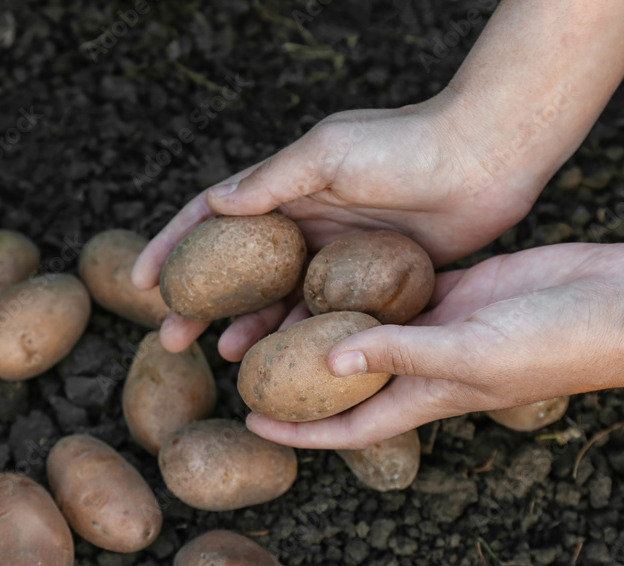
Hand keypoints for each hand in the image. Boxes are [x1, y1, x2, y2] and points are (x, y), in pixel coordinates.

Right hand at [132, 90, 543, 358]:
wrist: (484, 159)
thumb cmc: (405, 145)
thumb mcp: (330, 152)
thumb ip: (274, 180)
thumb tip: (214, 204)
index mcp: (285, 188)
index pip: (212, 218)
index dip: (173, 248)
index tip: (139, 281)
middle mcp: (304, 222)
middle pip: (239, 272)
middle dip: (201, 304)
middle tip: (171, 339)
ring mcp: (336, 255)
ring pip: (280, 301)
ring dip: (249, 329)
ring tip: (222, 359)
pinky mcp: (371, 281)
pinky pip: (327, 316)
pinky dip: (303, 339)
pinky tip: (285, 362)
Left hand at [245, 243, 623, 448]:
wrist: (611, 302)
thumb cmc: (550, 343)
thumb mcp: (468, 354)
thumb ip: (400, 355)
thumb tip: (330, 365)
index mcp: (425, 397)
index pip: (348, 427)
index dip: (299, 432)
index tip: (250, 423)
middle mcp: (422, 366)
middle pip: (346, 379)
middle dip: (298, 373)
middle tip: (246, 352)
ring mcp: (435, 325)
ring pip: (365, 327)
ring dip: (324, 321)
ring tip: (273, 302)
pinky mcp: (450, 288)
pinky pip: (394, 288)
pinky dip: (364, 280)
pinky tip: (329, 259)